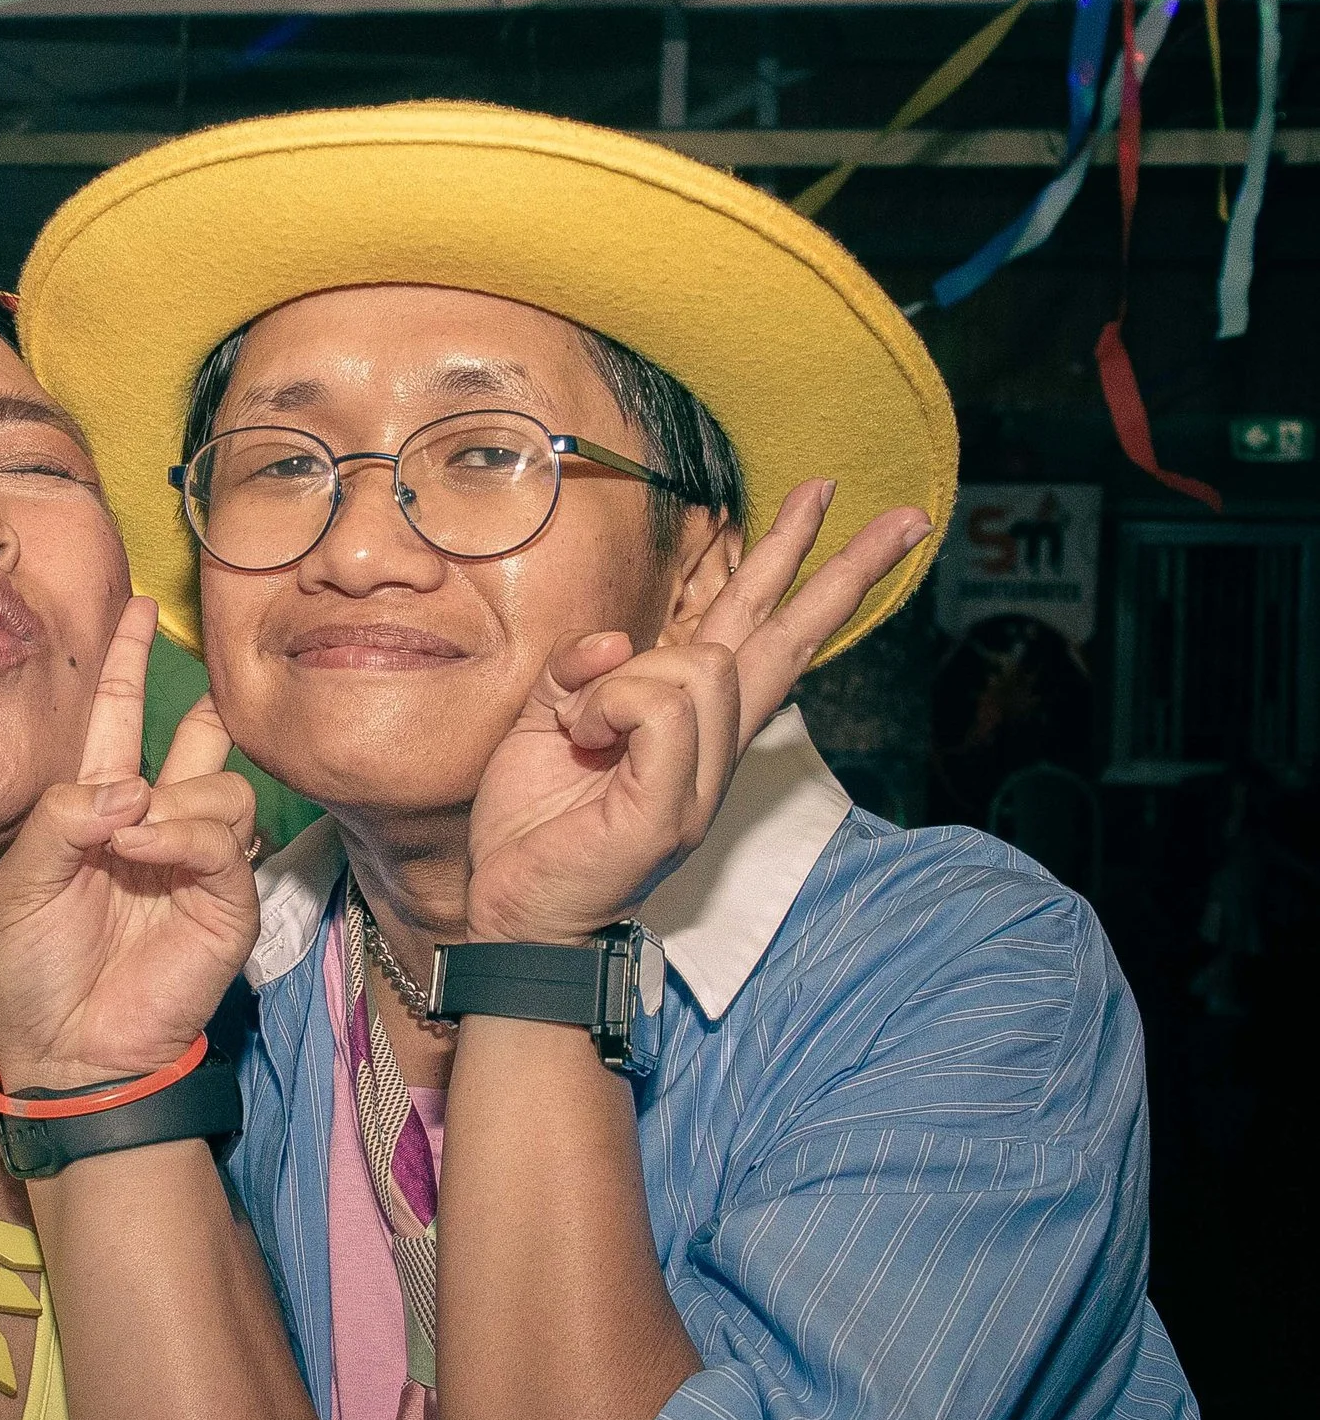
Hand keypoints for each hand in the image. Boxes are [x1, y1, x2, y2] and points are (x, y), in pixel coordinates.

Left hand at [0, 596, 260, 1091]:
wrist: (66, 1049)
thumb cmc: (33, 969)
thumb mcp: (19, 879)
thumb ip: (60, 817)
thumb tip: (129, 786)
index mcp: (97, 807)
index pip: (118, 718)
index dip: (125, 663)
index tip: (136, 608)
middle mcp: (154, 824)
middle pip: (196, 740)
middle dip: (201, 702)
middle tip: (201, 673)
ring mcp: (194, 863)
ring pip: (221, 787)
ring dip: (175, 797)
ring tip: (125, 836)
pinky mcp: (225, 902)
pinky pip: (223, 841)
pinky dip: (183, 835)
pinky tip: (143, 849)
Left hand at [463, 482, 930, 946]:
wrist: (514, 914)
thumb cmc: (531, 825)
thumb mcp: (543, 717)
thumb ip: (582, 667)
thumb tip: (618, 641)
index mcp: (688, 721)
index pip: (759, 632)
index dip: (797, 568)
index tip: (830, 505)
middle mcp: (713, 746)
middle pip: (787, 639)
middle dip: (844, 569)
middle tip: (905, 515)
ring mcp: (704, 779)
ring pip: (703, 664)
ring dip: (622, 679)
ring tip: (581, 725)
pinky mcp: (677, 806)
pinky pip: (663, 708)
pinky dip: (610, 705)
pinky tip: (585, 733)